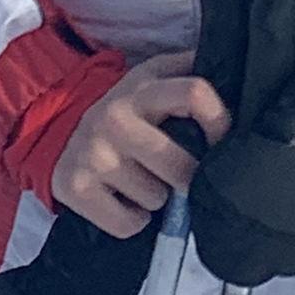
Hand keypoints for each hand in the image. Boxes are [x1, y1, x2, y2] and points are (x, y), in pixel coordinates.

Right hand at [51, 50, 230, 239]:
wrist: (59, 127)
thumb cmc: (127, 107)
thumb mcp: (155, 78)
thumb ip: (190, 71)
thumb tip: (236, 70)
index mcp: (144, 87)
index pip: (196, 94)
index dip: (219, 121)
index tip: (220, 141)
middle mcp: (116, 117)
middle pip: (179, 165)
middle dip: (189, 178)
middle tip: (181, 173)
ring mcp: (94, 154)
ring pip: (155, 198)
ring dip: (157, 197)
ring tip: (145, 179)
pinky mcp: (74, 187)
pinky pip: (128, 224)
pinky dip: (133, 219)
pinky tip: (125, 198)